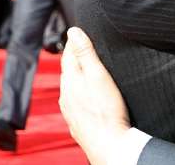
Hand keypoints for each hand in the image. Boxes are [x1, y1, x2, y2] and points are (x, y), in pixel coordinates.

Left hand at [60, 27, 130, 164]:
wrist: (109, 143)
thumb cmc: (106, 109)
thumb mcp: (99, 75)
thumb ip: (86, 53)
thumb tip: (73, 31)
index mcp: (70, 79)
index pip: (68, 54)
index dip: (75, 41)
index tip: (83, 32)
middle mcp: (66, 94)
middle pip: (69, 69)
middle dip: (76, 57)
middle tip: (88, 46)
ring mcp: (69, 109)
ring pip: (71, 86)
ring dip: (78, 75)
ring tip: (90, 68)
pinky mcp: (77, 120)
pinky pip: (75, 100)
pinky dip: (80, 92)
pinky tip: (89, 95)